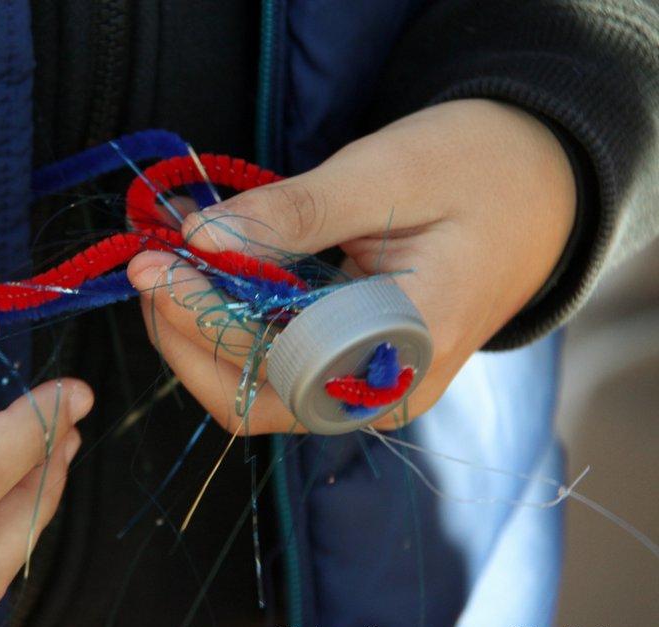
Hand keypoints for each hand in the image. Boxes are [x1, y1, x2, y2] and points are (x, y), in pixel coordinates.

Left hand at [128, 99, 574, 432]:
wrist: (536, 193)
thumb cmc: (480, 174)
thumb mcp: (389, 176)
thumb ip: (296, 213)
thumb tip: (200, 239)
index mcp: (404, 351)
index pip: (275, 362)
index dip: (201, 317)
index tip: (152, 262)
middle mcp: (377, 392)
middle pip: (247, 397)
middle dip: (183, 334)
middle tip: (145, 264)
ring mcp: (359, 389)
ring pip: (247, 390)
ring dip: (194, 331)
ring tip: (166, 262)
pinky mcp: (343, 369)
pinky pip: (265, 365)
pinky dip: (222, 323)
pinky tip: (203, 270)